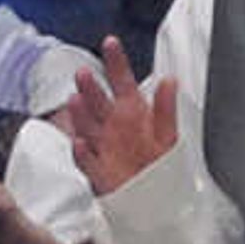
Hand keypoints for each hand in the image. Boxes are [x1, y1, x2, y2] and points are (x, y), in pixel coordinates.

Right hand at [64, 38, 178, 195]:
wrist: (155, 201)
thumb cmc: (160, 165)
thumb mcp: (168, 135)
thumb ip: (166, 108)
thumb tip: (170, 80)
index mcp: (132, 112)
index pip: (122, 82)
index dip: (116, 62)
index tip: (110, 42)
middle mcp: (113, 126)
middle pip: (98, 102)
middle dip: (90, 89)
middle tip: (83, 74)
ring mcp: (103, 147)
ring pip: (87, 127)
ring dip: (80, 115)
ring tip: (74, 101)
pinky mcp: (98, 171)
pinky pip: (87, 161)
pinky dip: (82, 153)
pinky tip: (80, 144)